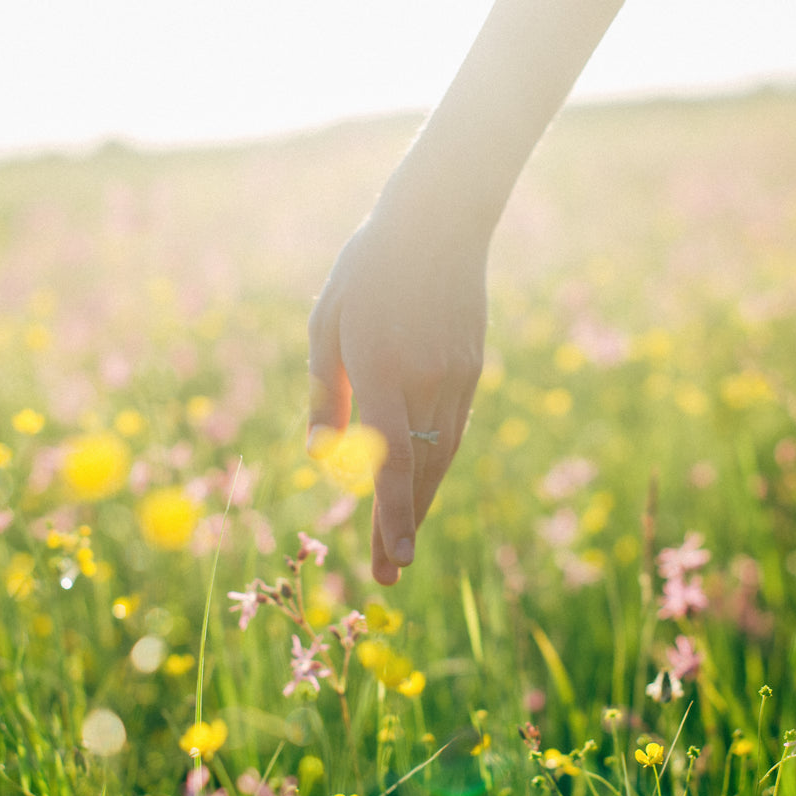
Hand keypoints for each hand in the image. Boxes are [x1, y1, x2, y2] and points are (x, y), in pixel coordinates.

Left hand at [307, 209, 487, 583]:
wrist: (440, 220)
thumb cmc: (368, 268)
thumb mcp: (327, 321)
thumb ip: (324, 391)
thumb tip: (323, 454)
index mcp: (382, 368)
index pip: (391, 459)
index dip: (392, 515)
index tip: (394, 562)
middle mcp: (426, 380)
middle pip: (421, 472)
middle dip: (401, 527)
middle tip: (385, 575)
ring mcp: (457, 376)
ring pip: (442, 456)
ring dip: (421, 503)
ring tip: (398, 544)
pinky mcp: (472, 368)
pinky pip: (452, 429)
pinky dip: (435, 464)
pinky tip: (422, 486)